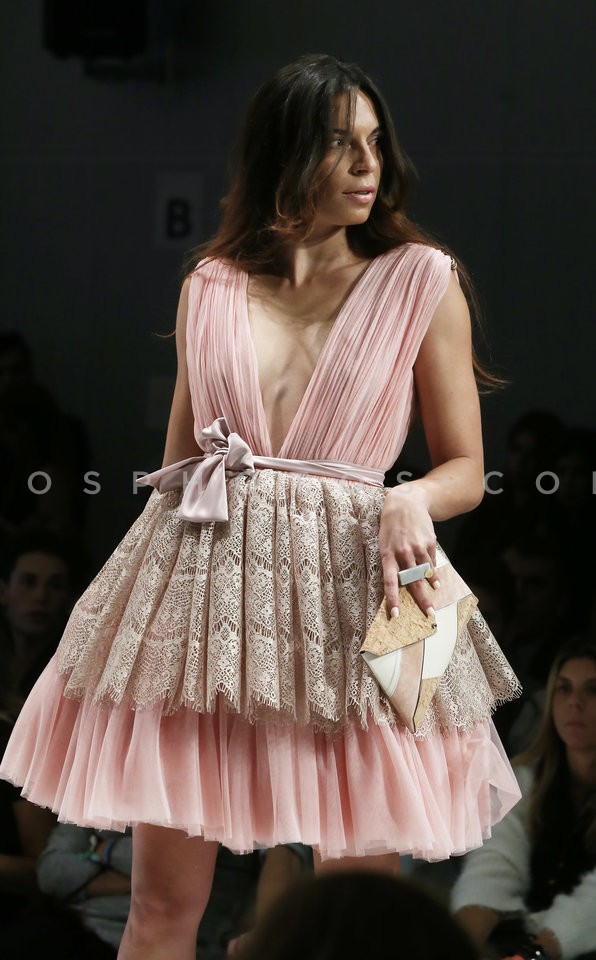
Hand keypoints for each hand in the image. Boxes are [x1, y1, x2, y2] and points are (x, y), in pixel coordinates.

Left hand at [379, 483, 439, 616]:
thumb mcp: (384, 543)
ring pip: (426, 573)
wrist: (406, 503)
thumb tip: (401, 582)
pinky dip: (433, 570)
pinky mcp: (429, 542)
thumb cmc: (391, 527)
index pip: (389, 582)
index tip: (396, 615)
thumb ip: (391, 562)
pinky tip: (435, 577)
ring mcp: (417, 547)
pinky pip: (431, 561)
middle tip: (429, 614)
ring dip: (431, 585)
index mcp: (387, 554)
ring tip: (435, 595)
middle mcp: (402, 552)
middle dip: (422, 600)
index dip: (392, 599)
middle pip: (413, 582)